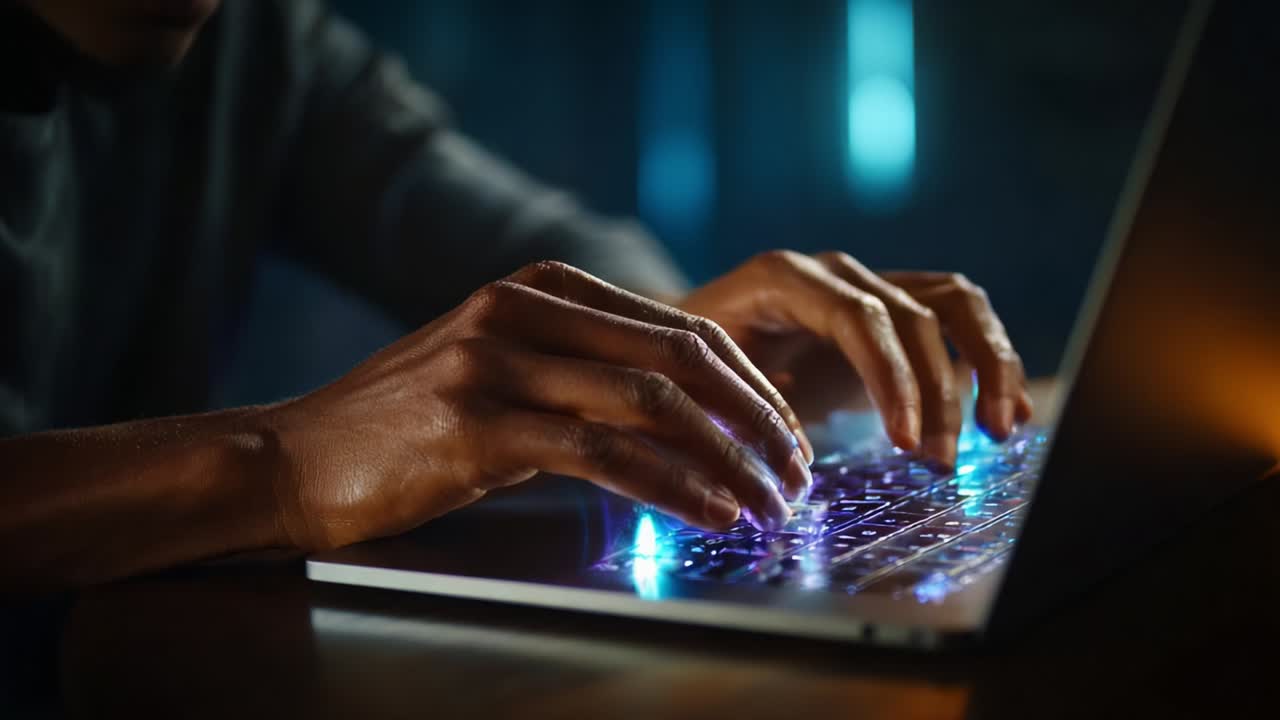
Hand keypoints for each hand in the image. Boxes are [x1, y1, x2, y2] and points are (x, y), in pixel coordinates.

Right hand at [264, 261, 813, 549]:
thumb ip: (578, 372)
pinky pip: (605, 454)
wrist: (293, 457)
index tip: (787, 432)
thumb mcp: (498, 372)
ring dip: (727, 458)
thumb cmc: (402, 425)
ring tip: (769, 503)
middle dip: (756, 418)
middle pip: (682, 355)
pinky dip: (672, 487)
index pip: (680, 325)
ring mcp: (500, 362)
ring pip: (653, 403)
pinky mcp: (480, 424)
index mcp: (539, 287)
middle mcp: (524, 309)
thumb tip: (679, 414)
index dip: (749, 382)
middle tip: (797, 469)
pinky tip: (710, 515)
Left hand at [679, 251, 1032, 465]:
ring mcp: (872, 282)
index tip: (905, 441)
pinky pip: (961, 321)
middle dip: (938, 392)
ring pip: (955, 304)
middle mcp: (836, 270)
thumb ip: (746, 411)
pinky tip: (1010, 414)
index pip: (858, 316)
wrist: (693, 344)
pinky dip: (991, 362)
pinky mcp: (897, 308)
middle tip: (940, 460)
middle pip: (914, 315)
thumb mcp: (706, 385)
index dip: (891, 377)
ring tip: (999, 431)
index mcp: (783, 279)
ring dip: (987, 367)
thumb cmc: (696, 369)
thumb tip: (798, 459)